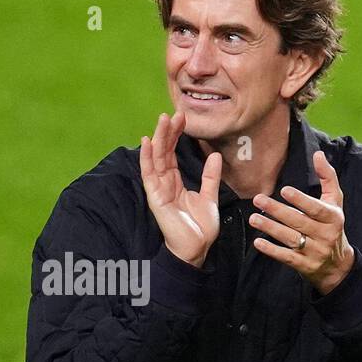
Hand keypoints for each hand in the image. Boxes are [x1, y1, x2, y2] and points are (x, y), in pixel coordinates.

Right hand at [139, 109, 222, 267]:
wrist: (196, 248)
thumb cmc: (200, 227)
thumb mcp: (209, 197)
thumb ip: (210, 177)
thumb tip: (214, 156)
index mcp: (175, 182)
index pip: (172, 154)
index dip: (177, 136)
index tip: (183, 118)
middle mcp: (164, 183)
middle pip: (163, 152)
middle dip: (168, 132)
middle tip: (174, 113)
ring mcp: (158, 189)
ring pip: (156, 158)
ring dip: (158, 138)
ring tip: (163, 120)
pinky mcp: (156, 197)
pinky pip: (149, 174)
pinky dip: (147, 157)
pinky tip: (147, 141)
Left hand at [249, 149, 354, 293]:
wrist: (337, 264)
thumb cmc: (332, 225)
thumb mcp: (335, 202)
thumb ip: (327, 177)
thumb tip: (318, 154)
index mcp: (333, 218)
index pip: (316, 208)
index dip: (300, 200)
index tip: (283, 190)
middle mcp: (325, 235)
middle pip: (299, 222)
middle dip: (277, 211)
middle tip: (258, 200)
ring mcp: (315, 252)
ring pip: (290, 239)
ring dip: (270, 228)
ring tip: (253, 218)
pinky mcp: (304, 265)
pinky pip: (286, 257)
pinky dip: (272, 250)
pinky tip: (258, 242)